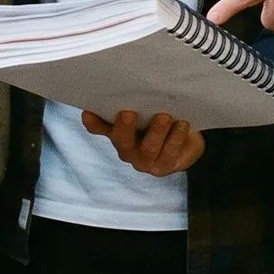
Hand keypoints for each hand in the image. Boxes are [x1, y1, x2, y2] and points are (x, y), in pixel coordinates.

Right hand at [82, 110, 205, 176]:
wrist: (185, 142)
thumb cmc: (157, 124)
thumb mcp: (140, 117)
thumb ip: (121, 111)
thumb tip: (93, 106)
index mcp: (119, 136)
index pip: (102, 129)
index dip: (94, 123)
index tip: (88, 112)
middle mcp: (129, 152)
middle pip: (123, 141)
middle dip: (125, 128)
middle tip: (129, 112)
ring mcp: (148, 162)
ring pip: (150, 147)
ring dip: (157, 131)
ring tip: (165, 116)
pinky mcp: (167, 166)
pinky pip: (171, 151)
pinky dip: (177, 136)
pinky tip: (183, 123)